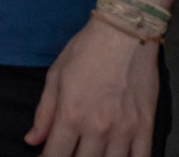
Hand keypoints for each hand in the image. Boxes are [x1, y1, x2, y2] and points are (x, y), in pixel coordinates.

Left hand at [26, 16, 160, 156]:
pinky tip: (118, 156)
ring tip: (92, 153)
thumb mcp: (55, 76)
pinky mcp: (146, 127)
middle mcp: (97, 128)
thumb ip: (44, 113)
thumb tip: (32, 140)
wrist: (125, 34)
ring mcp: (125, 130)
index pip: (56, 154)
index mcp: (71, 115)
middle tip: (70, 151)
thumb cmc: (85, 51)